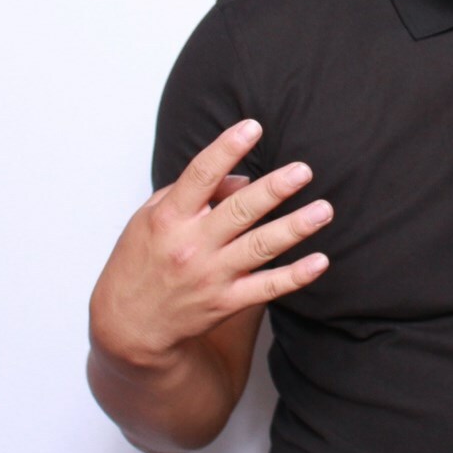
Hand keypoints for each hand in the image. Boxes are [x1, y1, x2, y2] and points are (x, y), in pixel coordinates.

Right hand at [89, 119, 332, 368]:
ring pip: (260, 247)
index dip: (226, 149)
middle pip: (239, 211)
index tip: (253, 127)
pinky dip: (295, 276)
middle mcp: (191, 246)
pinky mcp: (226, 302)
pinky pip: (267, 288)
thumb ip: (196, 193)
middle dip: (274, 189)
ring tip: (323, 210)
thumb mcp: (152, 217)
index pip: (200, 176)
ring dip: (295, 228)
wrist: (129, 324)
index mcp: (169, 218)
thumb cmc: (141, 260)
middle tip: (302, 171)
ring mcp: (210, 275)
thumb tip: (243, 179)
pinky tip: (320, 261)